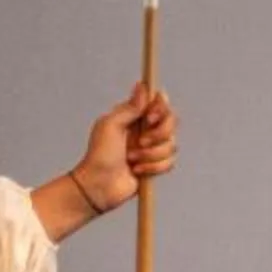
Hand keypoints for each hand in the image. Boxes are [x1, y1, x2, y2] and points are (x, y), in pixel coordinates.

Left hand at [71, 83, 178, 213]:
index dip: (160, 108)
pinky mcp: (157, 165)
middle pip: (172, 122)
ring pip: (172, 144)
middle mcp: (146, 129)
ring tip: (132, 159)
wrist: (99, 185)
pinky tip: (137, 171)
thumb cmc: (99, 154)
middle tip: (140, 142)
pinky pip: (170, 162)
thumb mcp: (110, 125)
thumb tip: (143, 86)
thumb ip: (130, 107)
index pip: (159, 102)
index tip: (150, 118)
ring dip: (151, 155)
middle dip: (158, 134)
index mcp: (135, 116)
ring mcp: (153, 147)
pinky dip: (153, 168)